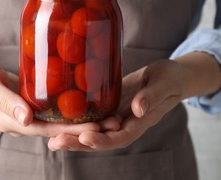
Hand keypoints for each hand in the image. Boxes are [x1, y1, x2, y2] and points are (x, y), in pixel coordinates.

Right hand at [0, 59, 101, 137]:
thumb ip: (6, 102)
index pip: (47, 130)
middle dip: (84, 127)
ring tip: (108, 115)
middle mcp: (25, 122)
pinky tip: (88, 100)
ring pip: (58, 119)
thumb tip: (26, 119)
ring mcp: (29, 114)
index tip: (94, 128)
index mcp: (14, 123)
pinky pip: (54, 107)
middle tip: (111, 122)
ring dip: (82, 118)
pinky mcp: (33, 104)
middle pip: (58, 128)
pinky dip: (71, 106)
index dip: (70, 130)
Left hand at [48, 59, 184, 150]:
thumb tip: (138, 110)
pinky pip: (91, 117)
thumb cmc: (170, 78)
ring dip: (72, 136)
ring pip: (92, 131)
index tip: (85, 138)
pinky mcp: (108, 107)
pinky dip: (75, 122)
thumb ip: (152, 97)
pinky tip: (57, 121)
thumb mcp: (164, 83)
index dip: (103, 140)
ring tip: (50, 139)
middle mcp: (125, 124)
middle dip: (78, 143)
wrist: (167, 76)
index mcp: (140, 122)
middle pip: (101, 139)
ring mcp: (115, 117)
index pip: (120, 137)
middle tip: (55, 142)